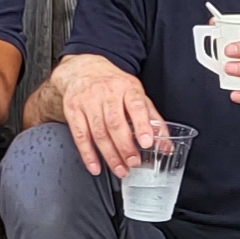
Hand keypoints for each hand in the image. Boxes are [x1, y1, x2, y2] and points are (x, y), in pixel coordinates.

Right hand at [58, 57, 169, 178]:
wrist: (83, 70)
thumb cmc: (114, 85)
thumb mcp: (136, 93)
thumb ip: (152, 118)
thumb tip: (165, 145)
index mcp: (127, 88)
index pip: (136, 106)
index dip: (142, 125)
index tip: (147, 142)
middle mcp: (107, 93)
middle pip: (115, 123)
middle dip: (125, 146)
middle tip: (133, 162)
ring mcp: (88, 102)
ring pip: (98, 132)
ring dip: (110, 155)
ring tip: (120, 169)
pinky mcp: (73, 111)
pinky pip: (80, 136)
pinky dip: (87, 154)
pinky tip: (95, 166)